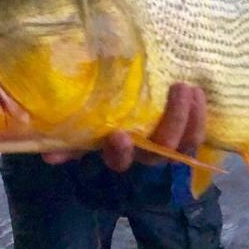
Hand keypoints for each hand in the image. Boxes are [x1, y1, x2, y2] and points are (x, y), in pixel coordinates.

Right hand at [41, 82, 206, 172]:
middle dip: (173, 124)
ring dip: (191, 118)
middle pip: (160, 153)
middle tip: (177, 90)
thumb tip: (48, 156)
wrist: (130, 97)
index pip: (118, 160)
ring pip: (184, 144)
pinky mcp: (184, 132)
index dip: (119, 153)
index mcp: (116, 149)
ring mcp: (166, 143)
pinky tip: (197, 92)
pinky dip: (200, 115)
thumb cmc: (101, 111)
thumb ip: (68, 140)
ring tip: (190, 88)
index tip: (118, 135)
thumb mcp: (83, 125)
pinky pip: (196, 132)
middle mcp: (143, 152)